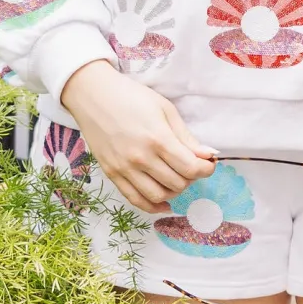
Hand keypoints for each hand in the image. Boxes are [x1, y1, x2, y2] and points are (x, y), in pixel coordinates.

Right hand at [60, 61, 215, 212]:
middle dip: (191, 177)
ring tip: (175, 177)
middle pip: (178, 184)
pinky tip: (164, 202)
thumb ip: (186, 137)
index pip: (191, 168)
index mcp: (158, 139)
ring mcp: (124, 169)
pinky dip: (153, 206)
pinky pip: (135, 200)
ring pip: (159, 196)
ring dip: (174, 191)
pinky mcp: (112, 174)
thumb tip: (209, 156)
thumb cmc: (131, 97)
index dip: (206, 169)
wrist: (93, 96)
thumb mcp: (165, 110)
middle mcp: (141, 158)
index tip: (208, 163)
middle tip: (190, 165)